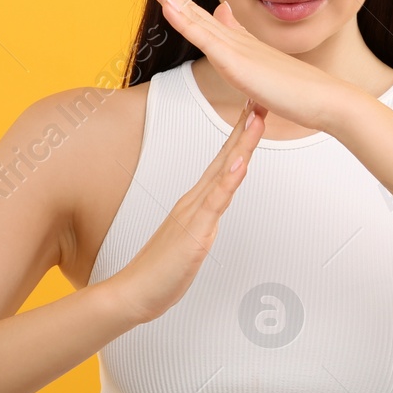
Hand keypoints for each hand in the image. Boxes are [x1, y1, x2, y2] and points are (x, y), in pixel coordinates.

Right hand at [109, 95, 265, 324]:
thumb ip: (202, 222)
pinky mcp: (194, 231)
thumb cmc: (161, 271)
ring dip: (240, 143)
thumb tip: (215, 212)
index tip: (253, 112)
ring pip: (223, 171)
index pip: (223, 163)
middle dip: (244, 128)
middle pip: (225, 157)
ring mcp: (194, 213)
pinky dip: (228, 180)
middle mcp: (194, 200)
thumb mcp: (191, 240)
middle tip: (258, 98)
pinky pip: (215, 202)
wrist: (134, 293)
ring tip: (254, 117)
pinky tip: (239, 163)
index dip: (239, 137)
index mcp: (196, 202)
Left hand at [125, 0, 357, 131]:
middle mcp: (230, 36)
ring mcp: (234, 47)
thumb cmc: (295, 86)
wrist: (325, 98)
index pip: (190, 9)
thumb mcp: (256, 59)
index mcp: (231, 38)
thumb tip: (221, 11)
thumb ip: (237, 34)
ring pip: (189, 13)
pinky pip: (207, 40)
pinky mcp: (238, 63)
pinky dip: (186, 22)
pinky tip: (168, 6)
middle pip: (183, 3)